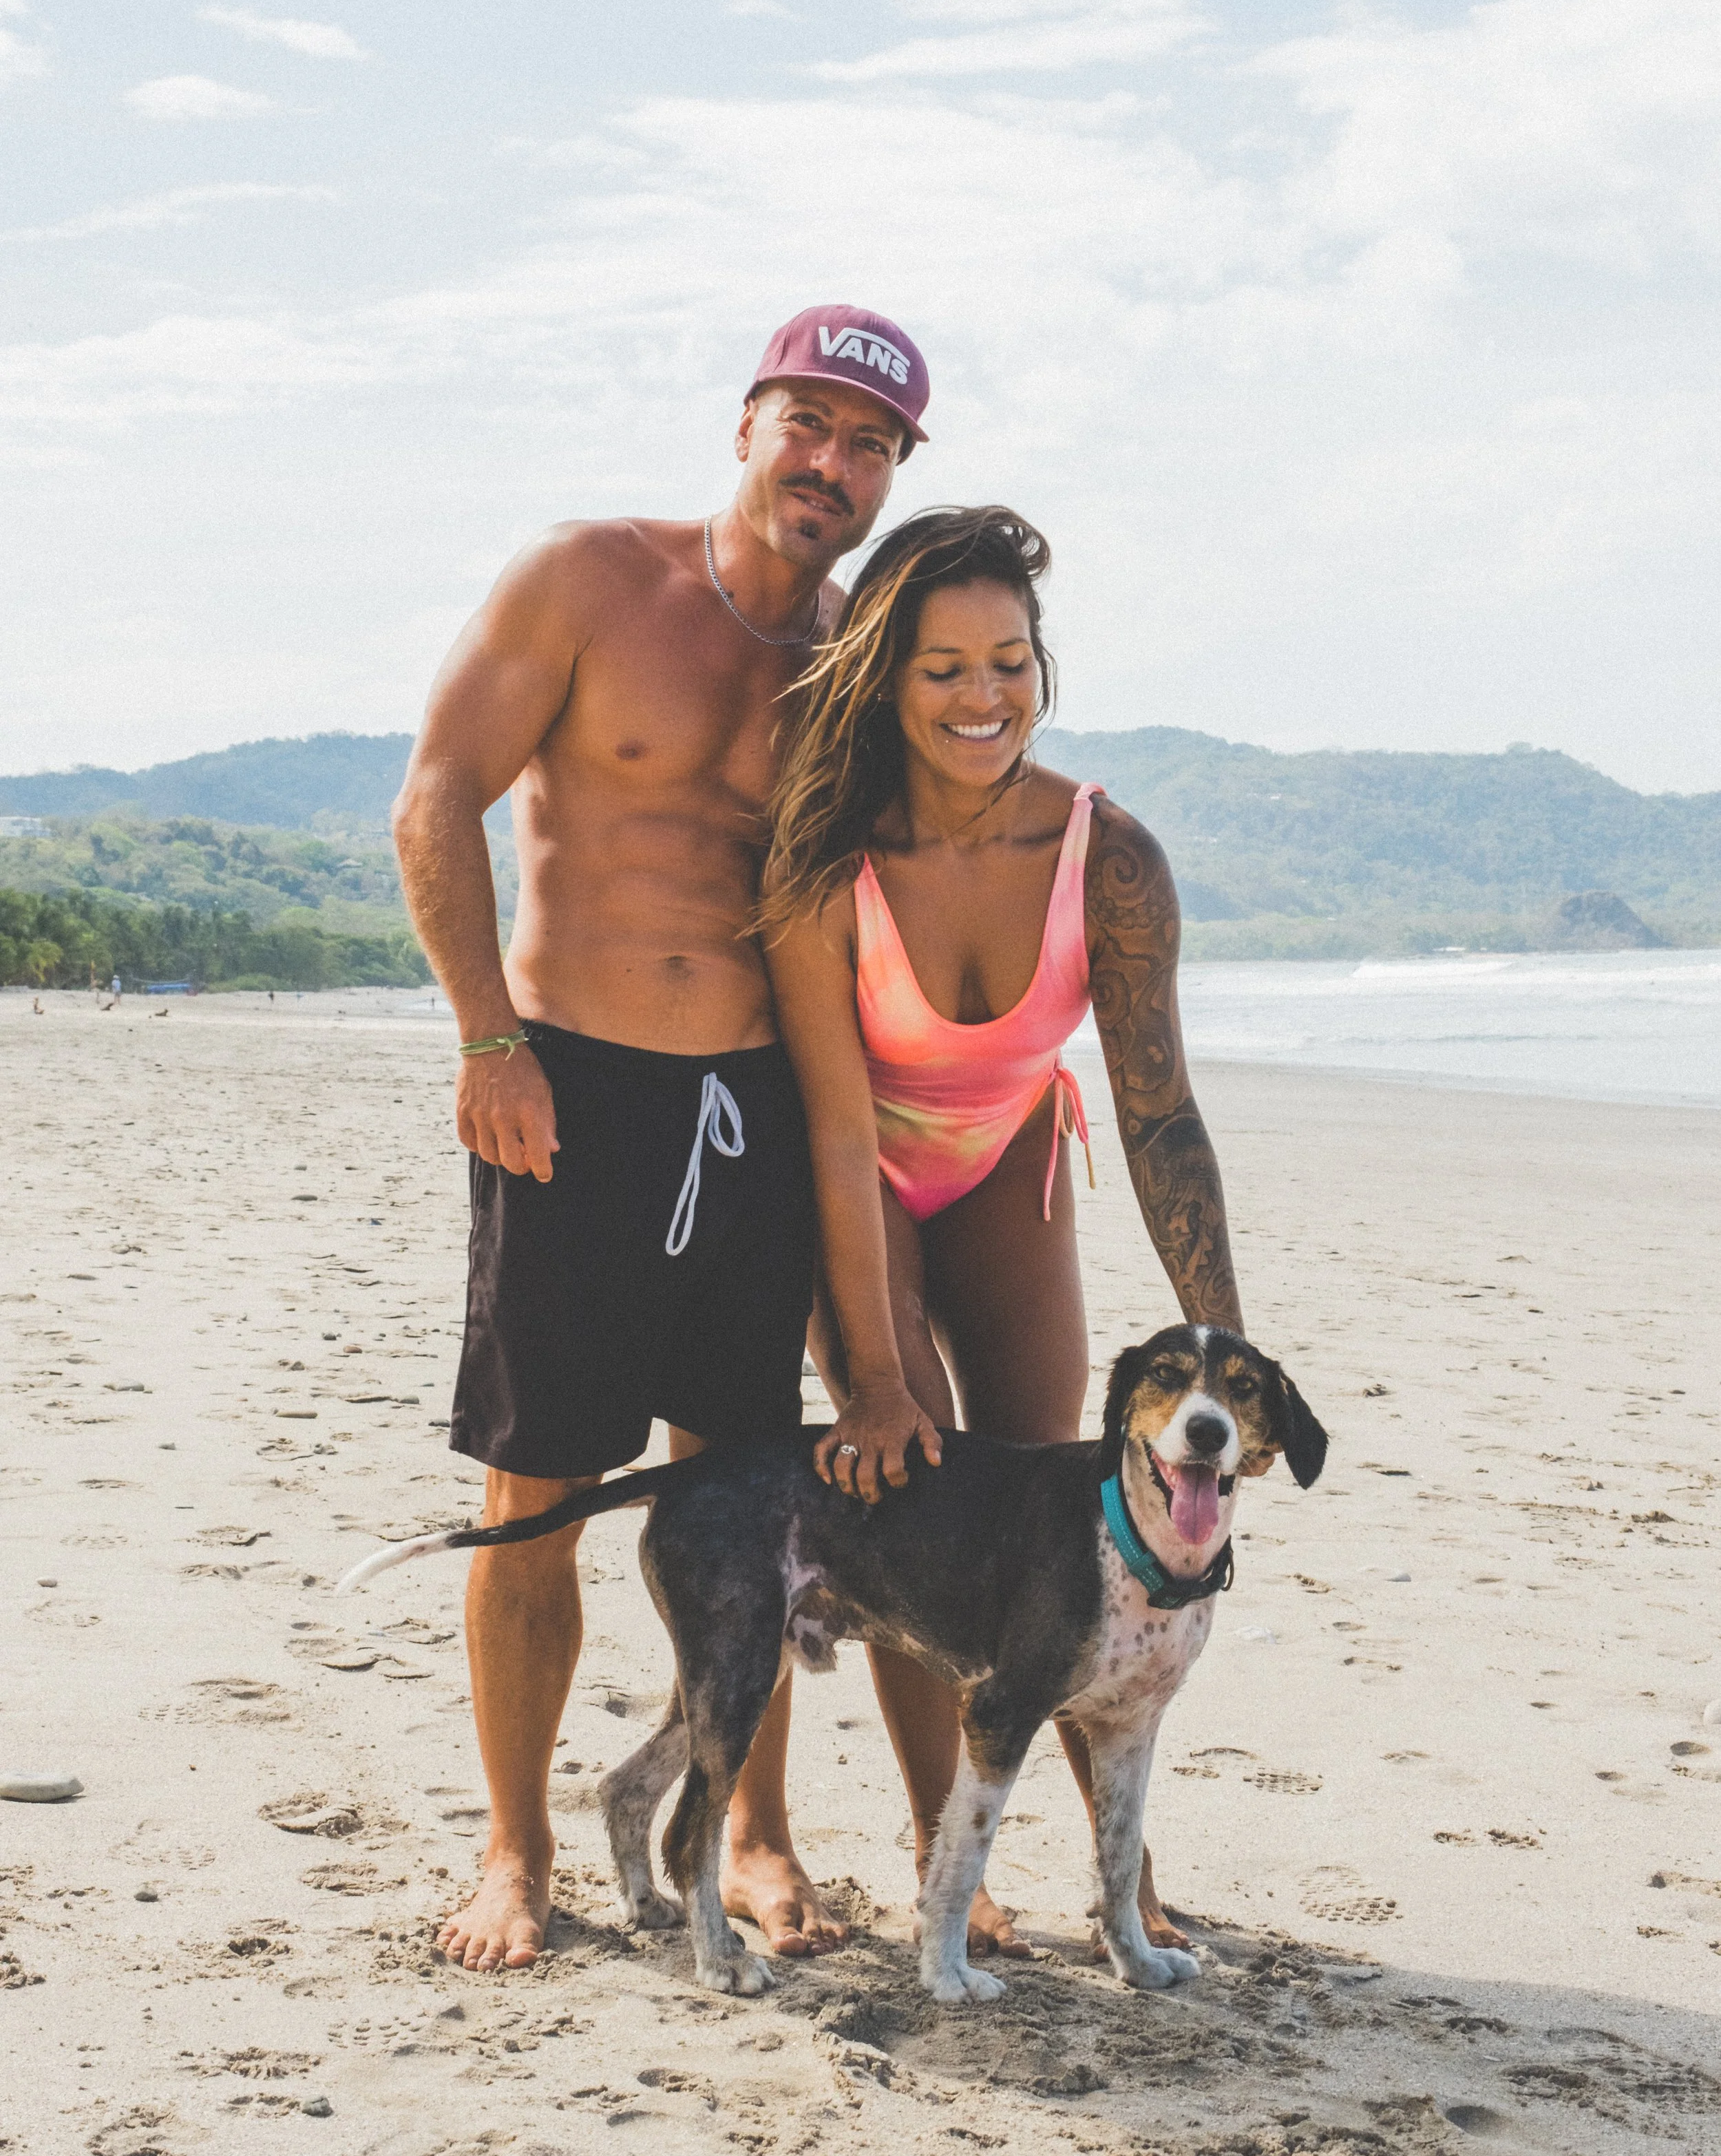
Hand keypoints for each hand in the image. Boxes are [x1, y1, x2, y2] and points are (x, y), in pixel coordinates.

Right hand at [456, 1043, 558, 1180]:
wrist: (491, 1043)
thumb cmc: (523, 1068)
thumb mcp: (544, 1091)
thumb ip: (548, 1122)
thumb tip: (551, 1150)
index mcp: (529, 1112)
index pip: (538, 1156)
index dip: (543, 1171)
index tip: (544, 1174)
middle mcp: (503, 1117)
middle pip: (511, 1163)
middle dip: (521, 1166)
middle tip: (525, 1159)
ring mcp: (480, 1115)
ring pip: (489, 1156)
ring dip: (500, 1156)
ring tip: (506, 1146)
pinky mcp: (463, 1111)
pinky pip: (469, 1142)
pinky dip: (478, 1145)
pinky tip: (487, 1137)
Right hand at [814, 1382, 942, 1503]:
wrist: (877, 1384)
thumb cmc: (903, 1407)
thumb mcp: (923, 1421)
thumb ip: (932, 1442)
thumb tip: (935, 1463)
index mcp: (892, 1440)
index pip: (893, 1470)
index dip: (898, 1482)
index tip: (900, 1480)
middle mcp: (870, 1441)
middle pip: (865, 1476)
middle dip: (870, 1494)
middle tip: (874, 1496)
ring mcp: (850, 1436)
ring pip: (841, 1468)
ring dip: (846, 1486)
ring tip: (854, 1492)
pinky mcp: (837, 1431)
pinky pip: (821, 1450)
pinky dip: (820, 1467)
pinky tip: (828, 1479)